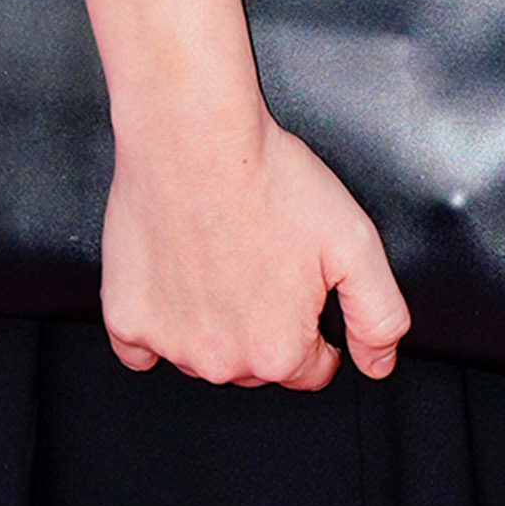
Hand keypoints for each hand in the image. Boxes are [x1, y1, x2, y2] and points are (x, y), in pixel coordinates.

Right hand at [98, 103, 409, 389]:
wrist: (195, 136)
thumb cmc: (271, 180)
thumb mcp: (356, 242)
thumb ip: (378, 314)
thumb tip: (379, 364)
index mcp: (278, 351)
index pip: (311, 368)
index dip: (314, 326)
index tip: (302, 284)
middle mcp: (221, 362)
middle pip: (256, 365)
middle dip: (265, 323)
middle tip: (264, 260)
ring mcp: (168, 344)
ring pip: (203, 354)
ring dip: (214, 322)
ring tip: (224, 256)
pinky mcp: (125, 319)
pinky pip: (142, 347)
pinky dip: (160, 321)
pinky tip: (177, 277)